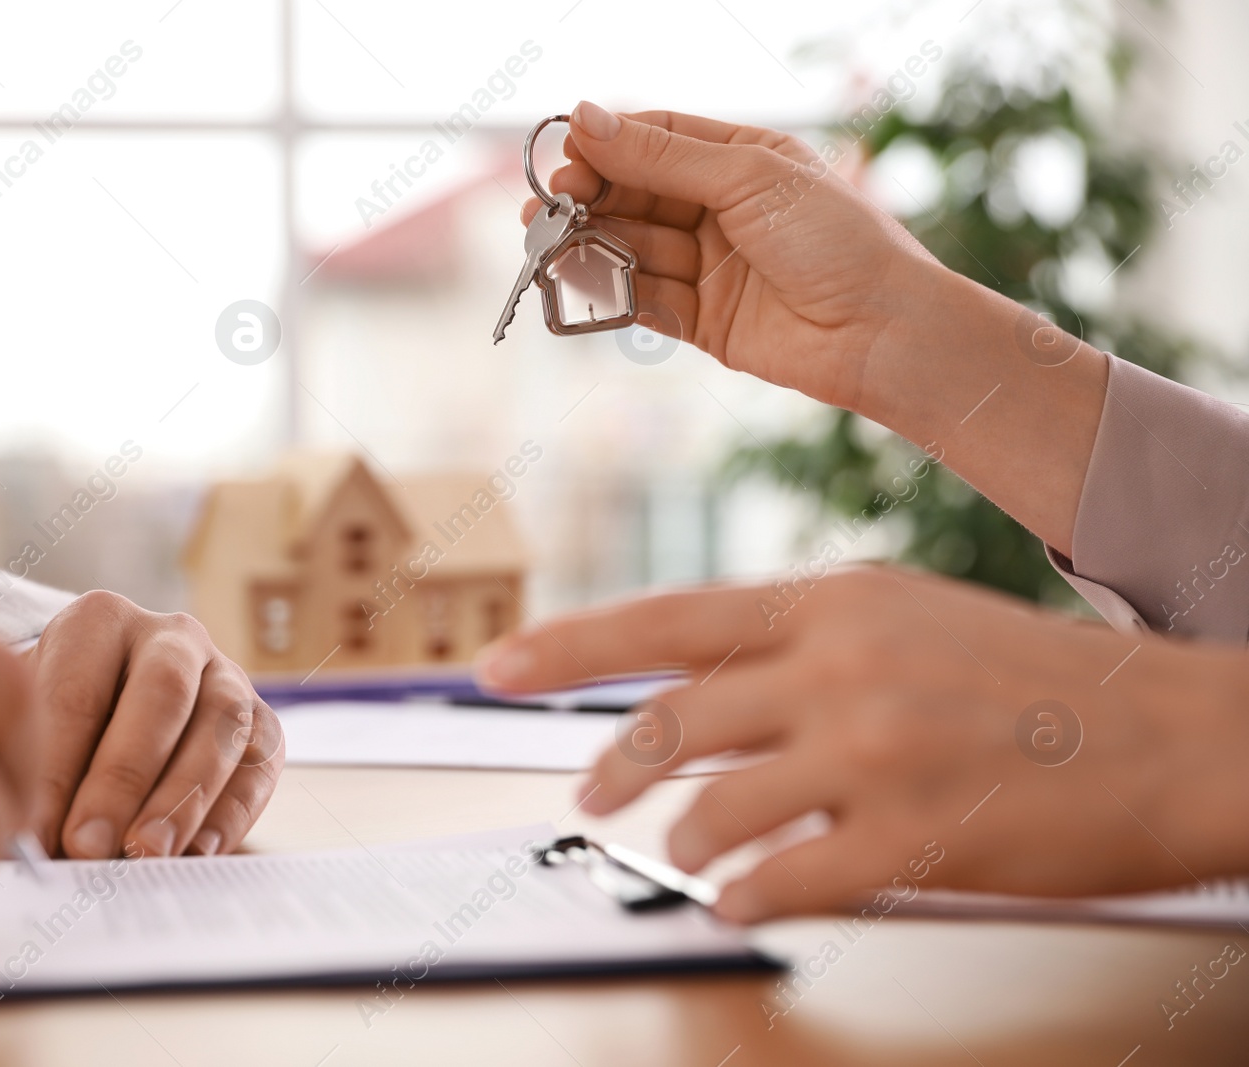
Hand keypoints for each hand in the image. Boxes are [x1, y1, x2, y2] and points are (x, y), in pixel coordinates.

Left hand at [26, 591, 281, 860]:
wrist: (114, 709)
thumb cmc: (61, 724)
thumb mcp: (31, 726)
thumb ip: (31, 773)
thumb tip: (24, 849)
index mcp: (100, 621)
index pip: (78, 692)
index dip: (55, 769)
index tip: (33, 836)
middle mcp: (172, 637)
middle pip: (160, 696)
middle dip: (123, 778)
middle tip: (87, 846)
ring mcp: (227, 676)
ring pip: (222, 726)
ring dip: (184, 798)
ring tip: (145, 854)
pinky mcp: (264, 722)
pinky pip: (259, 765)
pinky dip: (231, 814)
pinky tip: (197, 854)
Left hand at [475, 566, 1248, 921]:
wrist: (1168, 732)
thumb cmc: (1032, 675)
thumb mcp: (903, 617)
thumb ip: (796, 643)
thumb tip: (696, 684)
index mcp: (834, 602)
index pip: (667, 622)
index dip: (568, 647)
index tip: (497, 667)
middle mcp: (841, 667)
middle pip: (674, 721)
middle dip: (611, 764)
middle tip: (585, 791)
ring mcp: (876, 753)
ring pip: (714, 807)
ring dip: (679, 838)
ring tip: (677, 851)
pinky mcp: (915, 838)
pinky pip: (785, 881)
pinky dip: (743, 896)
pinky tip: (737, 900)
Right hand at [531, 103, 1107, 551]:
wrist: (882, 332)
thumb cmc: (836, 240)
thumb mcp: (746, 178)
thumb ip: (661, 155)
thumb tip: (588, 118)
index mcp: (742, 160)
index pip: (658, 138)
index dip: (609, 143)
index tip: (566, 152)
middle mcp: (722, 210)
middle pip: (636, 194)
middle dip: (590, 198)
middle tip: (546, 207)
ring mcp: (710, 266)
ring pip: (633, 247)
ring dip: (591, 244)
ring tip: (551, 244)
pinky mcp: (703, 321)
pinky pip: (643, 299)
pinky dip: (611, 289)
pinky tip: (581, 279)